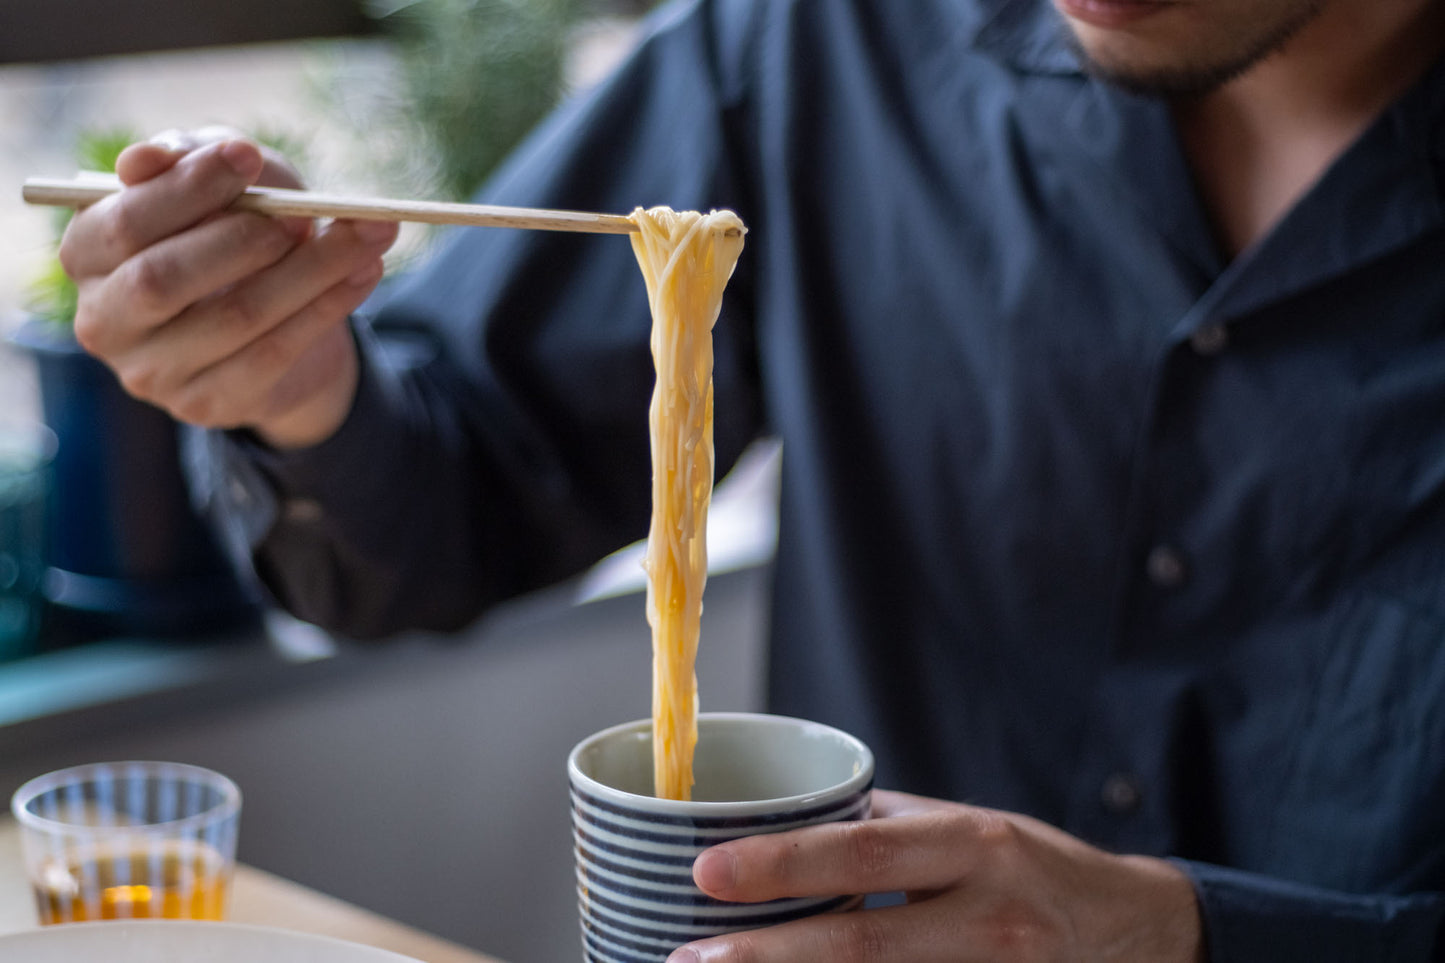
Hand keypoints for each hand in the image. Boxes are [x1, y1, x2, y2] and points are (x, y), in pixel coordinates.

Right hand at [58, 126, 399, 448]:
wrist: (277, 321)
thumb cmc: (235, 232)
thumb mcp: (220, 185)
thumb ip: (190, 159)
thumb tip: (149, 157)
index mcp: (86, 253)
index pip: (123, 222)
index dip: (187, 187)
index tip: (248, 156)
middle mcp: (103, 319)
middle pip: (163, 279)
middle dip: (242, 238)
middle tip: (302, 213)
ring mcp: (152, 372)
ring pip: (236, 317)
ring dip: (311, 269)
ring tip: (368, 232)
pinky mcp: (206, 403)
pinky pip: (274, 353)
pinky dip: (328, 306)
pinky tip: (365, 272)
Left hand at [670, 790, 1202, 962]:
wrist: (1139, 934)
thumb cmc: (1033, 870)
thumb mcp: (972, 828)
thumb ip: (887, 825)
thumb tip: (789, 817)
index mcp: (975, 845)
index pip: (866, 850)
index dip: (784, 863)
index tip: (707, 871)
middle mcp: (990, 919)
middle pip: (864, 945)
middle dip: (768, 957)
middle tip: (688, 959)